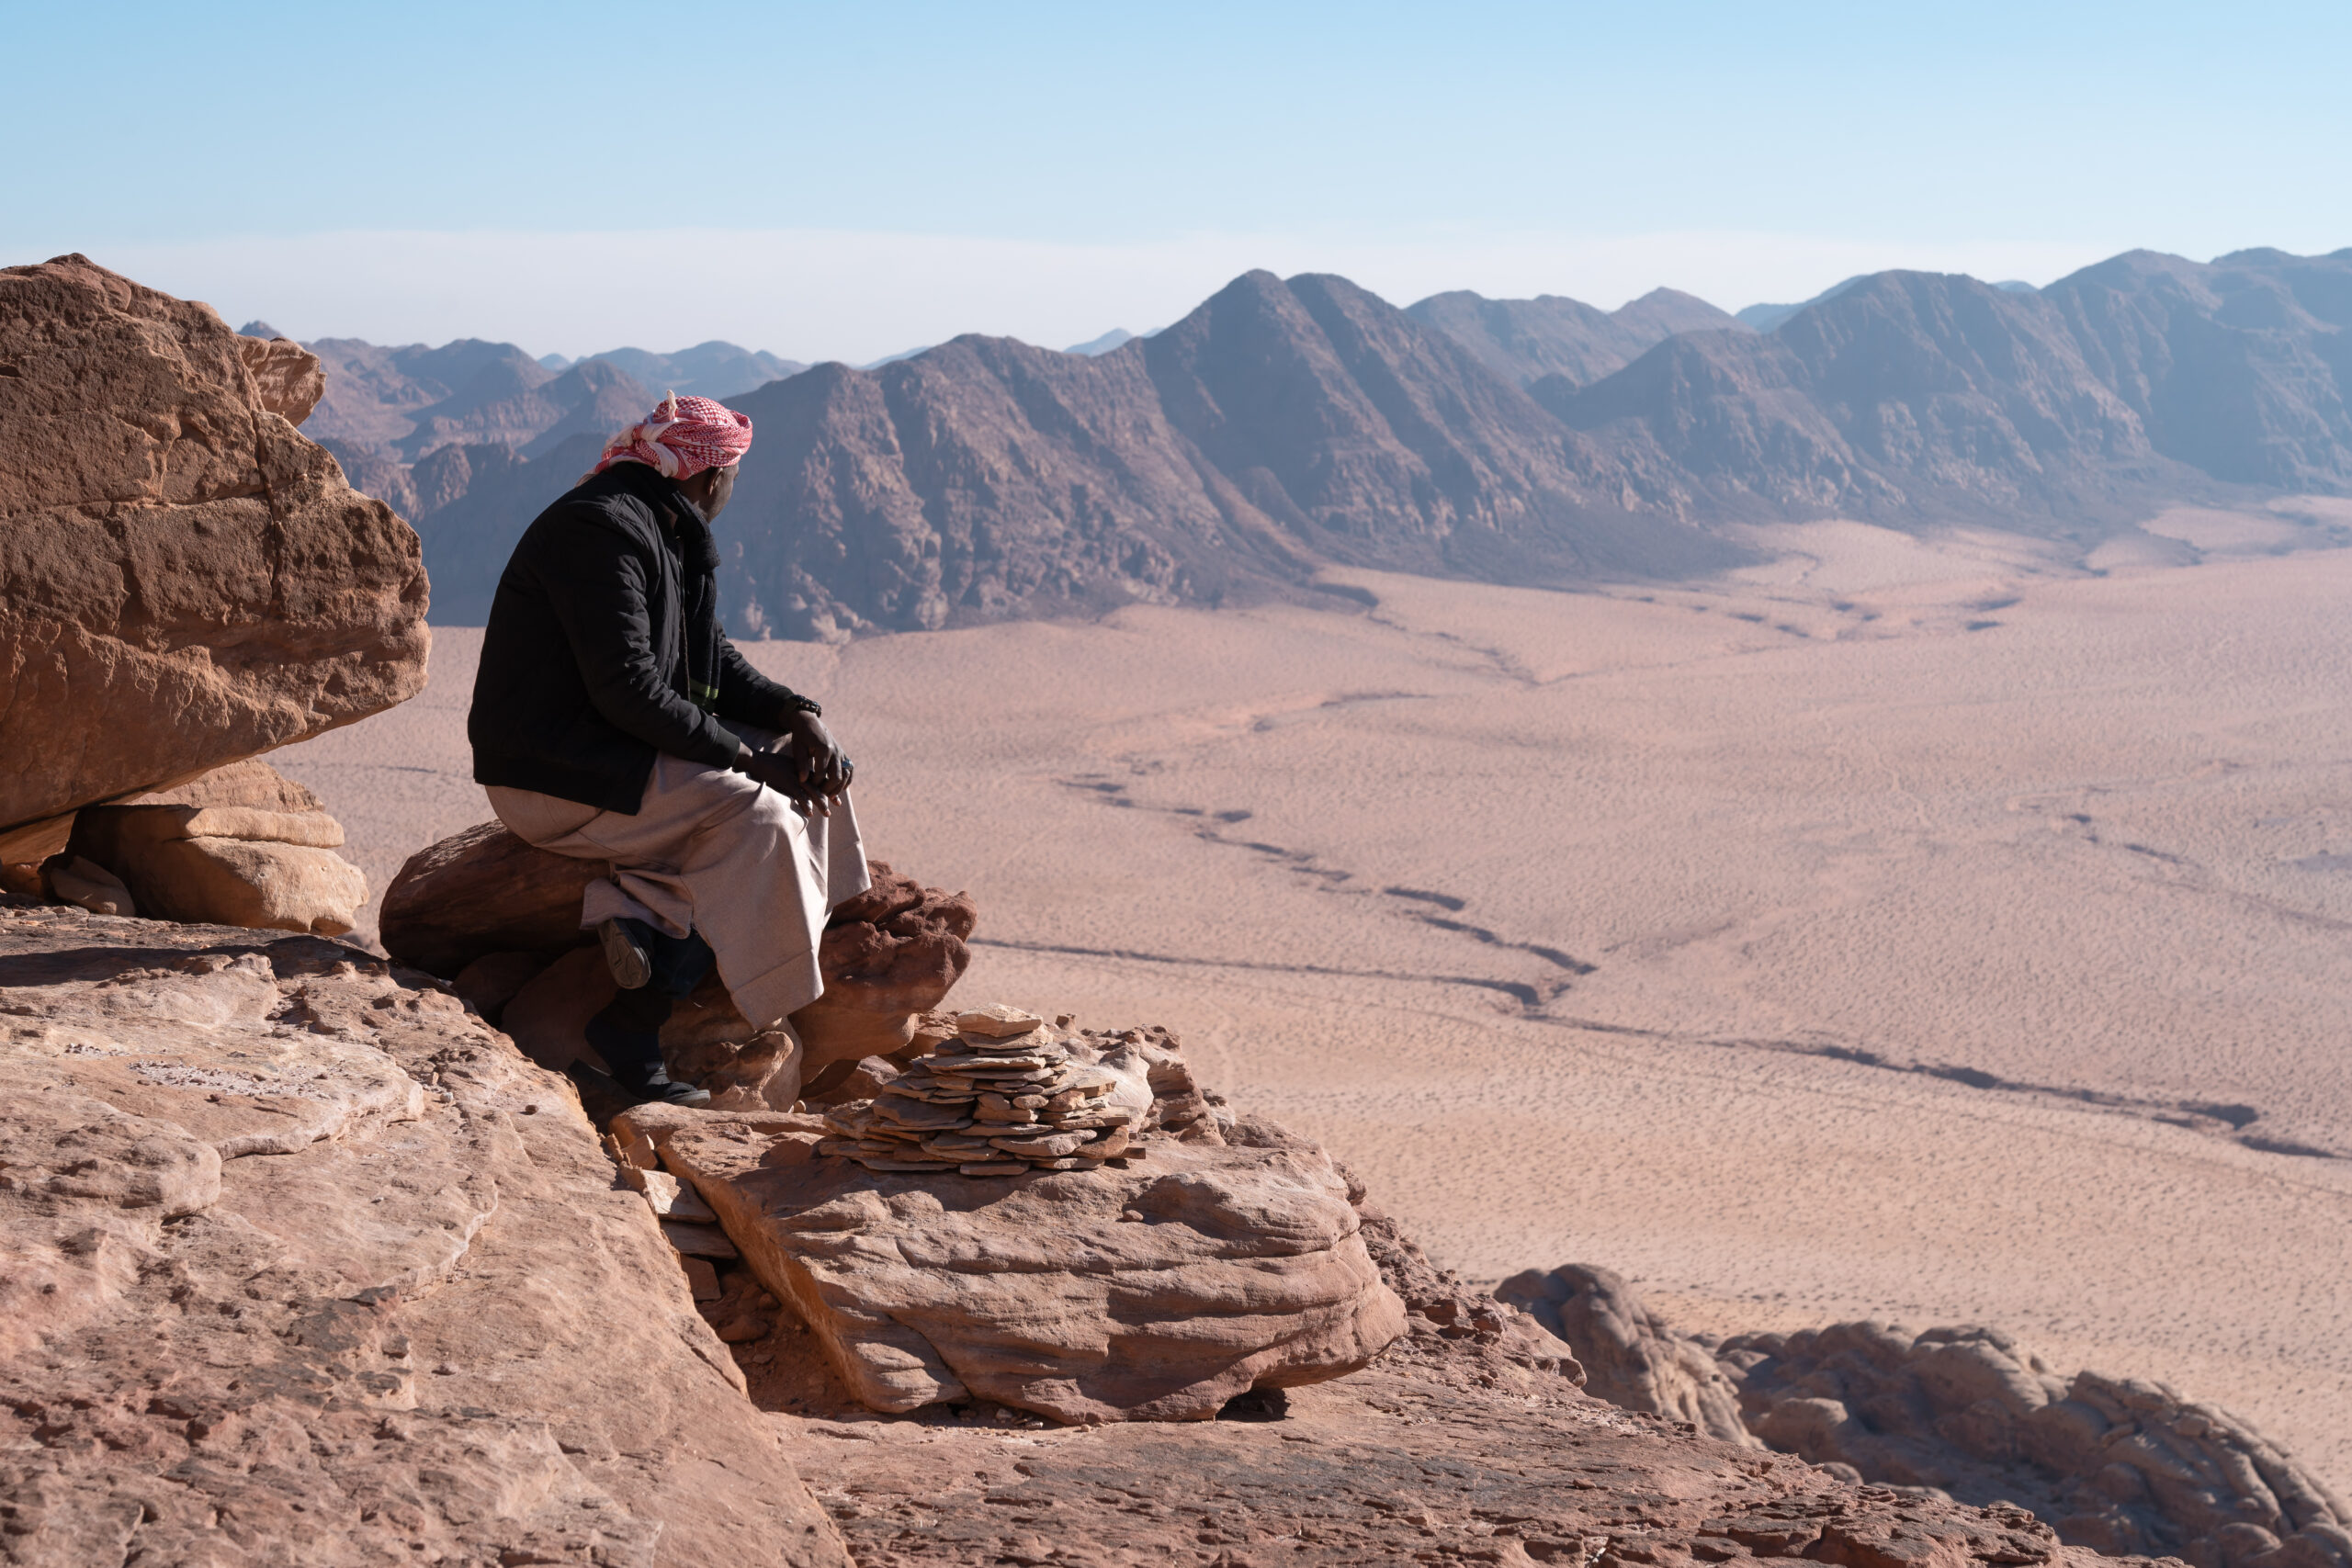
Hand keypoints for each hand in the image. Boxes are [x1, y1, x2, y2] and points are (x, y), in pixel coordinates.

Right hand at [736, 714, 851, 811]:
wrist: (755, 760)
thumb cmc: (768, 764)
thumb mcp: (785, 767)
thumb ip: (794, 774)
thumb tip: (799, 783)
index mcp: (802, 769)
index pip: (819, 779)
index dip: (828, 788)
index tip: (835, 797)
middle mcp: (801, 773)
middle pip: (819, 785)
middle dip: (829, 796)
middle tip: (838, 804)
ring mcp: (795, 778)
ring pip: (812, 791)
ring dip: (820, 803)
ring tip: (827, 813)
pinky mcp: (786, 783)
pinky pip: (799, 795)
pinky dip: (805, 804)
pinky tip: (809, 812)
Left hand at [781, 711, 852, 801]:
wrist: (810, 722)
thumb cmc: (801, 736)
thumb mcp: (798, 749)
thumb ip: (801, 764)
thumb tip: (803, 781)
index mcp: (823, 749)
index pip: (821, 774)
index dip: (815, 784)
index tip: (808, 790)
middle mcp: (835, 751)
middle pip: (837, 777)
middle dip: (829, 789)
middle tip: (820, 796)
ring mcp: (841, 752)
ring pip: (846, 774)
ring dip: (840, 787)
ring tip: (830, 795)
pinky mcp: (843, 754)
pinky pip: (850, 769)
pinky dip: (848, 780)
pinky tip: (841, 787)